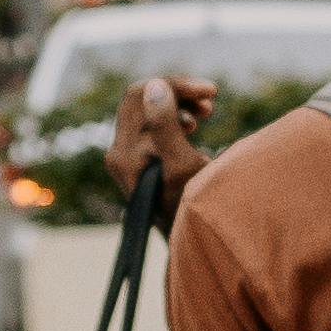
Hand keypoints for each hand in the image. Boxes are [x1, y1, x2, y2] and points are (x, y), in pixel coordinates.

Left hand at [104, 71, 216, 222]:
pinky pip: (151, 125)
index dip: (175, 84)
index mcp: (124, 151)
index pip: (140, 94)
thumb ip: (165, 126)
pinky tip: (193, 126)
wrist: (186, 245)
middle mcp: (118, 151)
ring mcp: (126, 156)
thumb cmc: (190, 211)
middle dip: (178, 92)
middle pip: (141, 98)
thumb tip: (154, 85)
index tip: (211, 91)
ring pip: (147, 110)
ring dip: (179, 103)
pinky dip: (174, 117)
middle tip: (212, 100)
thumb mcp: (183, 167)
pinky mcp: (137, 160)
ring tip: (207, 112)